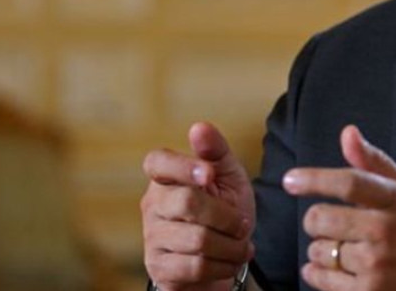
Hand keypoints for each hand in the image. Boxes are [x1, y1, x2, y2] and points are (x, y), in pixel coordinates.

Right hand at [141, 122, 255, 290]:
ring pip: (197, 240)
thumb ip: (215, 151)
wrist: (226, 256)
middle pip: (187, 202)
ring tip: (240, 245)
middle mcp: (152, 205)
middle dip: (226, 215)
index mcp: (165, 177)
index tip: (209, 175)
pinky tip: (229, 261)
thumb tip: (199, 127)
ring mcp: (152, 238)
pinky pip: (195, 267)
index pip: (157, 162)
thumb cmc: (224, 209)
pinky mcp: (159, 269)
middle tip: (242, 223)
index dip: (183, 166)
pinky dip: (223, 266)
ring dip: (231, 246)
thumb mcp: (228, 177)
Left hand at [283, 125, 395, 290]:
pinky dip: (317, 273)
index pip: (348, 182)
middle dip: (316, 219)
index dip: (314, 179)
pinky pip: (322, 279)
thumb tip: (348, 133)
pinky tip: (330, 268)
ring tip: (344, 249)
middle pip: (322, 218)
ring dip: (321, 249)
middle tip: (328, 222)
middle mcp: (385, 231)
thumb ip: (375, 163)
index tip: (291, 180)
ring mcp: (376, 265)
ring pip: (319, 250)